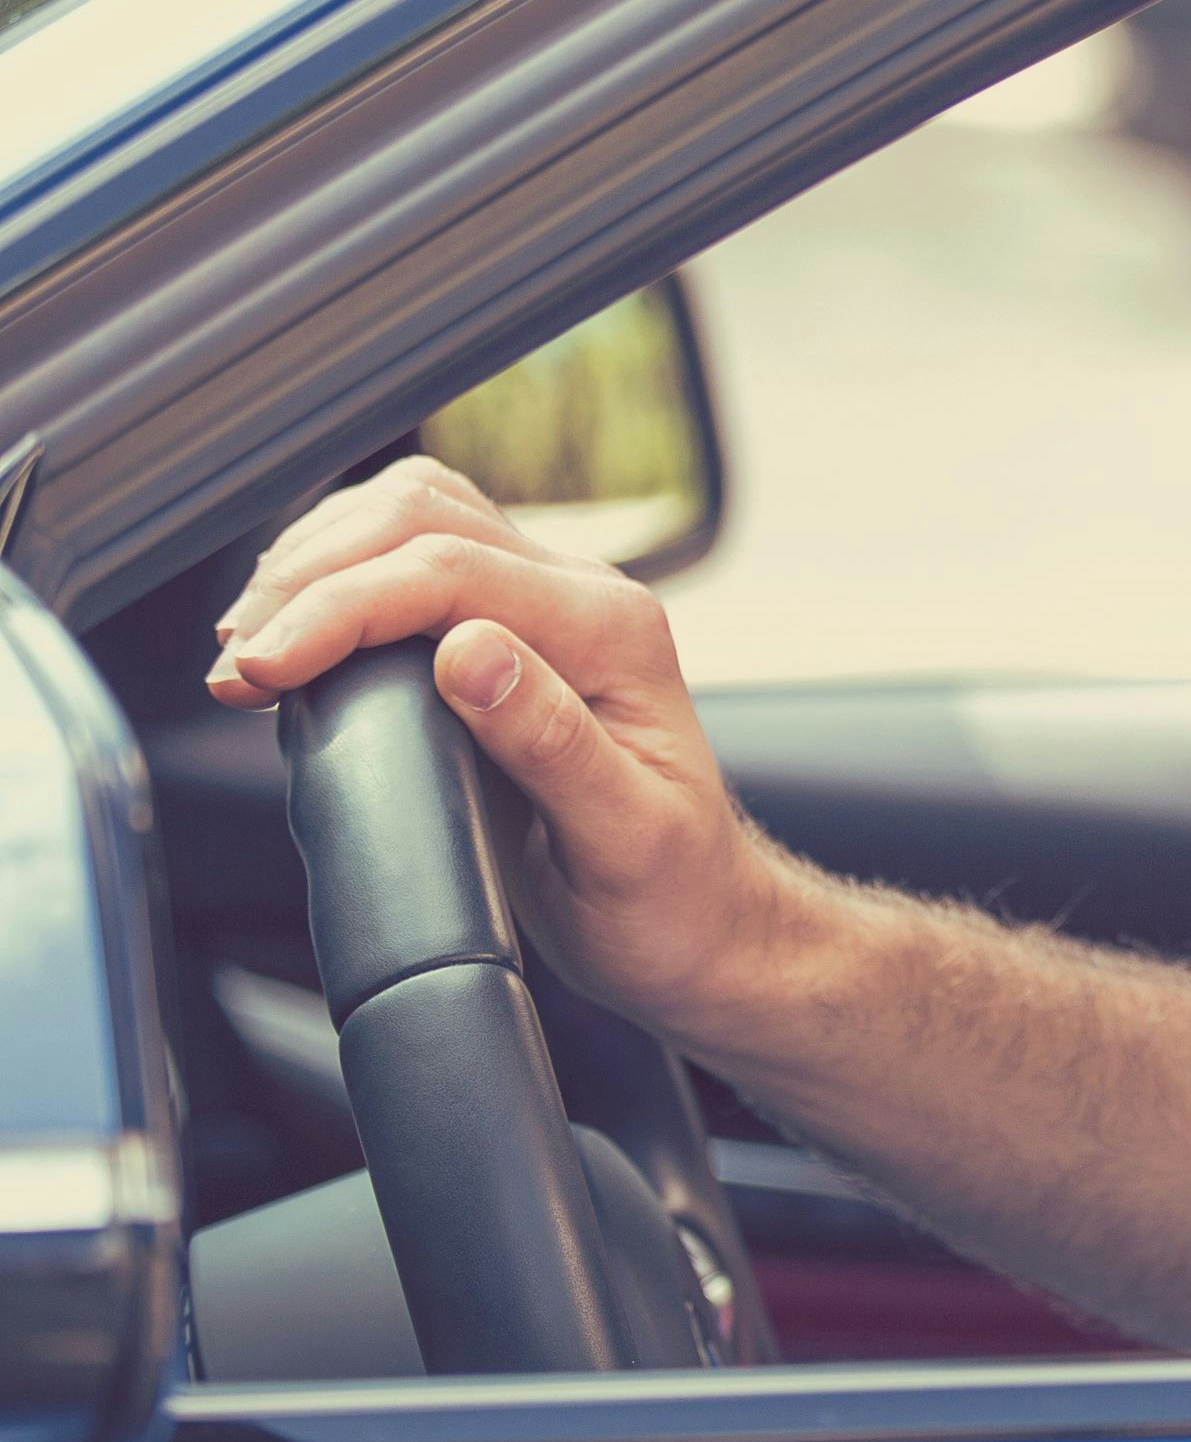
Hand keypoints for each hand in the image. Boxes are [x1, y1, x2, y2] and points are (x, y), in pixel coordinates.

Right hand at [209, 457, 788, 1037]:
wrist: (699, 924)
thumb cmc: (672, 897)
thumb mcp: (623, 840)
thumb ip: (551, 742)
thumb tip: (468, 652)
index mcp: (614, 633)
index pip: (452, 571)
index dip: (340, 607)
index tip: (264, 666)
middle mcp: (585, 598)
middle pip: (423, 517)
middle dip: (310, 576)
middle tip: (239, 663)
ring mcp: (547, 606)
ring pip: (413, 517)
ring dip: (315, 564)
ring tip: (249, 645)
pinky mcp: (511, 630)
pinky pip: (413, 558)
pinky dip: (338, 578)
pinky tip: (292, 631)